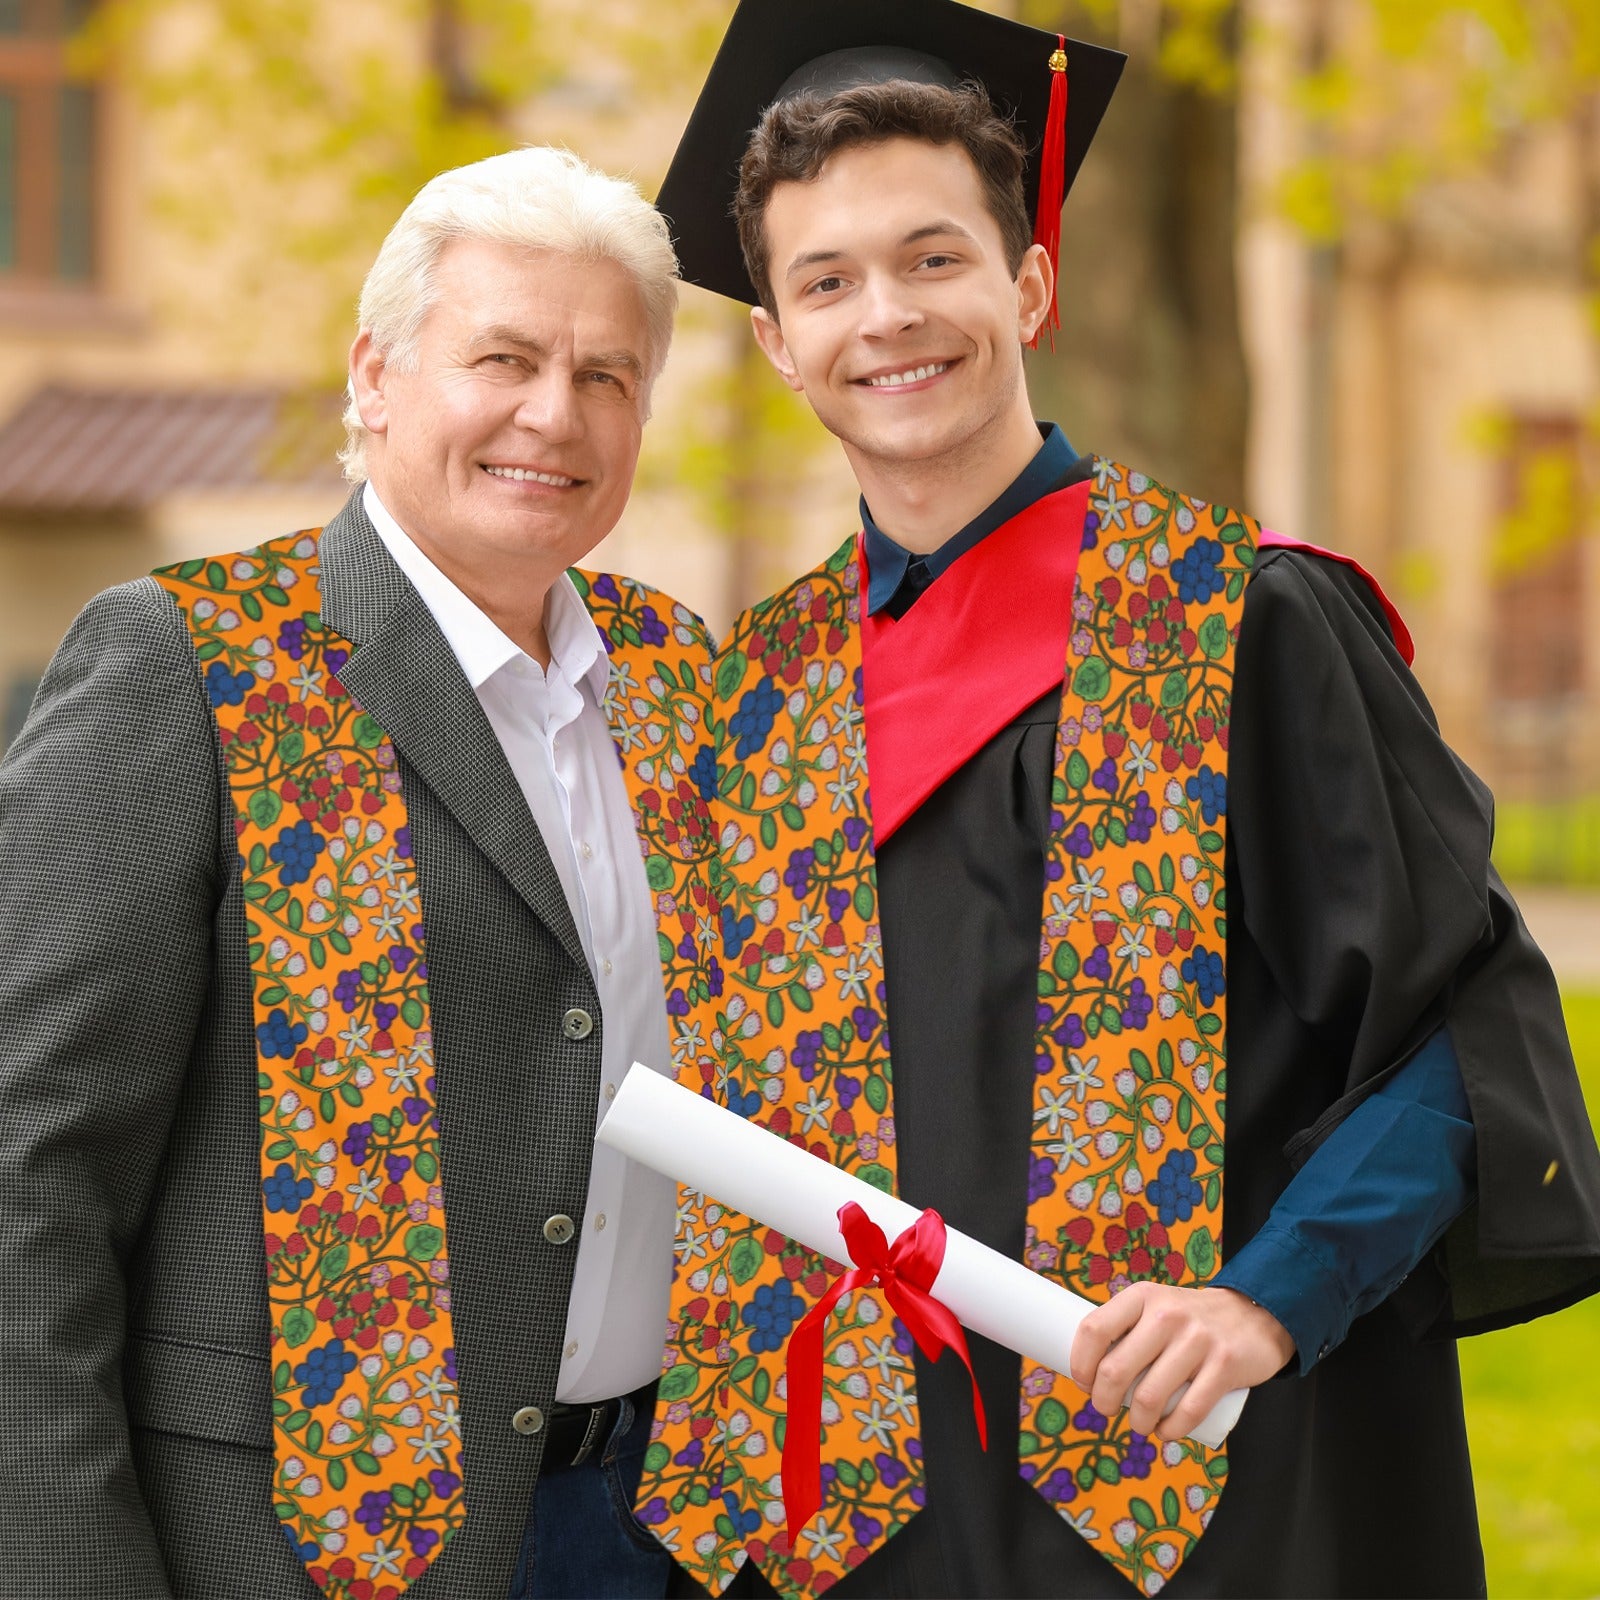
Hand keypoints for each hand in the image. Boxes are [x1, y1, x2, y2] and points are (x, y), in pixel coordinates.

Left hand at [1068, 1283, 1295, 1439]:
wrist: (1254, 1315)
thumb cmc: (1190, 1319)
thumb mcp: (1156, 1305)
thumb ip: (1127, 1327)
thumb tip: (1089, 1367)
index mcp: (1142, 1296)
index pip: (1094, 1330)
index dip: (1080, 1363)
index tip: (1084, 1382)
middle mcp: (1166, 1314)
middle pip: (1115, 1370)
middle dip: (1103, 1401)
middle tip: (1106, 1409)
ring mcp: (1197, 1340)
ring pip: (1149, 1398)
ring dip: (1136, 1422)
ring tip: (1138, 1424)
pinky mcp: (1224, 1366)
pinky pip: (1188, 1412)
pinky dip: (1170, 1431)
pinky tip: (1164, 1432)